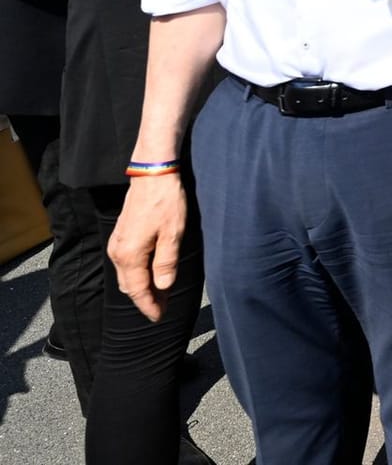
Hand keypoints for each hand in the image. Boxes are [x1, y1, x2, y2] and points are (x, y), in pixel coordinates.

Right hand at [107, 176, 188, 323]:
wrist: (152, 174)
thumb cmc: (165, 202)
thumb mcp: (173, 234)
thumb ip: (166, 263)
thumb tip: (163, 287)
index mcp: (130, 256)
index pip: (138, 290)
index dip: (149, 306)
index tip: (159, 317)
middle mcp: (118, 253)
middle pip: (129, 286)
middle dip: (145, 299)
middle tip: (161, 308)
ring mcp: (117, 244)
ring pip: (126, 276)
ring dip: (140, 287)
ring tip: (159, 294)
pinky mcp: (120, 236)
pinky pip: (125, 264)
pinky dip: (136, 274)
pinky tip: (150, 274)